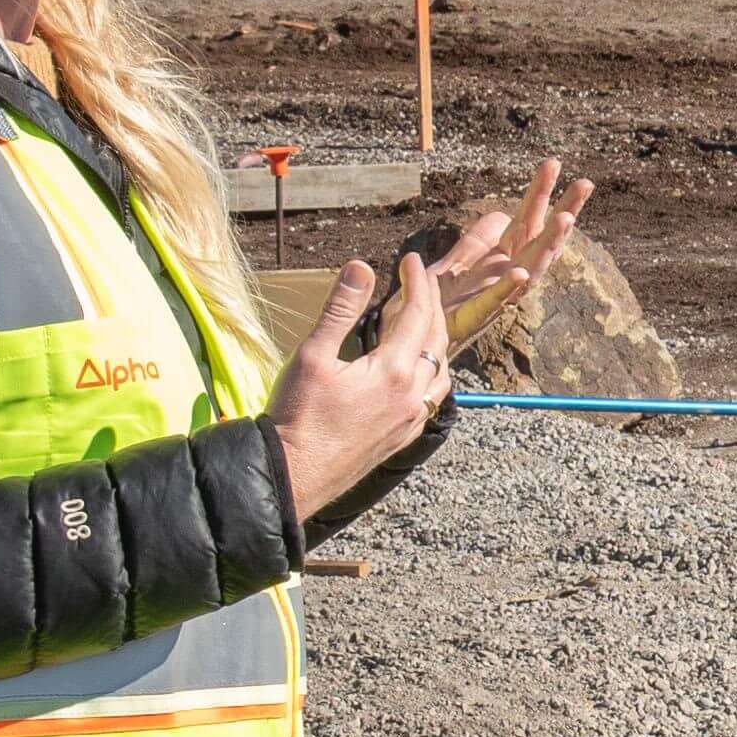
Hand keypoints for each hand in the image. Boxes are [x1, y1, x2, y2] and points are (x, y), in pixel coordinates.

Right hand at [269, 252, 455, 521]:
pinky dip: (432, 372)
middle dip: (432, 305)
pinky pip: (433, 397)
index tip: (413, 260)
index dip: (418, 282)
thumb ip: (341, 310)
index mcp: (394, 371)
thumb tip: (361, 267)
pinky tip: (418, 369)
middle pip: (436, 339)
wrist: (295, 475)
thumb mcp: (313, 355)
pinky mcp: (403, 437)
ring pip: (441, 371)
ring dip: (437, 340)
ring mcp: (411, 419)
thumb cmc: (298, 416)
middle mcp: (413, 395)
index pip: (418, 314)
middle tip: (423, 281)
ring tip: (425, 320)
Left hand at [415, 156, 591, 315]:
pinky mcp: (475, 317)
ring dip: (550, 244)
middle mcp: (507, 276)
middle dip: (564, 210)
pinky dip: (509, 288)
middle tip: (585, 183)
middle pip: (540, 238)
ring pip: (532, 268)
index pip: (527, 219)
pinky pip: (496, 302)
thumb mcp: (459, 258)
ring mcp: (496, 296)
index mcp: (502, 258)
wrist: (413, 340)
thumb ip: (481, 237)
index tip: (553, 163)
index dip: (540, 192)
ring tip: (565, 220)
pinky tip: (521, 273)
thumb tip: (503, 213)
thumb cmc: (436, 302)